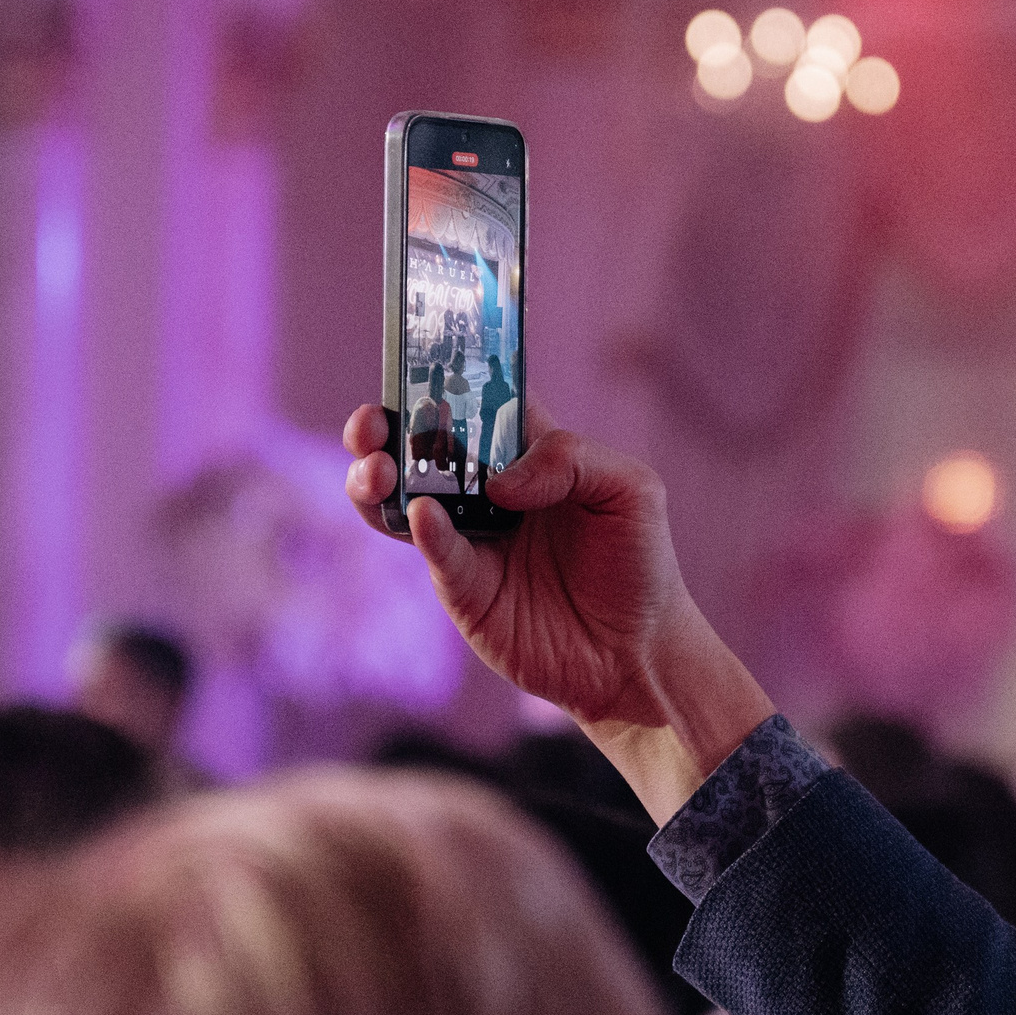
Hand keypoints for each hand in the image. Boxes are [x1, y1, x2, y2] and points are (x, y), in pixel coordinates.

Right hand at [343, 403, 773, 819]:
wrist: (640, 653)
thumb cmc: (640, 563)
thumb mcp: (631, 489)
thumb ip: (571, 459)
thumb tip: (500, 482)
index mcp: (527, 454)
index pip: (475, 401)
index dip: (444, 376)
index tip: (418, 360)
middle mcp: (487, 491)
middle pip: (419, 447)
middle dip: (385, 426)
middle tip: (375, 421)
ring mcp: (470, 539)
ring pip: (402, 498)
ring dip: (376, 476)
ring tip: (376, 467)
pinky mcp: (463, 590)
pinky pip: (433, 553)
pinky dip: (421, 531)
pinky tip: (422, 515)